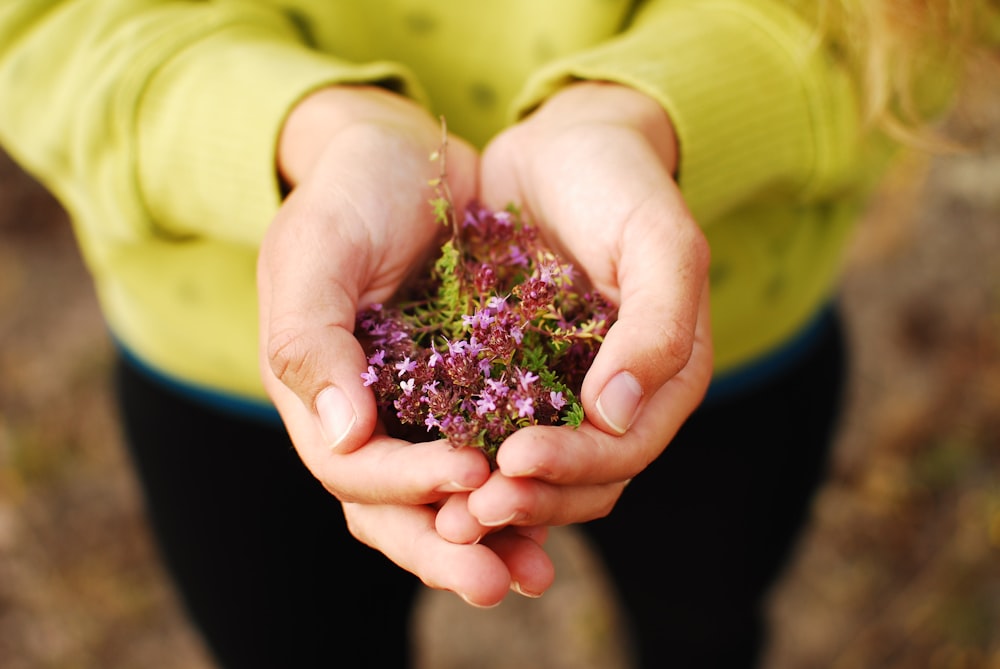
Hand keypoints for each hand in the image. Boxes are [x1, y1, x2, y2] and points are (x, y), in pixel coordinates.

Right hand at [257, 86, 552, 604]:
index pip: (355, 470)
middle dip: (448, 549)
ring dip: (493, 537)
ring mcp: (420, 411)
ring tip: (540, 570)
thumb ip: (311, 342)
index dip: (409, 484)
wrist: (397, 155)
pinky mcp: (470, 390)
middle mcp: (369, 419)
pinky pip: (495, 452)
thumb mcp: (314, 253)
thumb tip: (343, 433)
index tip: (470, 477)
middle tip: (502, 582)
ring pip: (449, 498)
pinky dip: (522, 486)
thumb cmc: (347, 195)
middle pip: (400, 510)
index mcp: (320, 398)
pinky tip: (564, 504)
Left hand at [439, 81, 712, 539]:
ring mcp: (566, 390)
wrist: (563, 145)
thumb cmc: (620, 183)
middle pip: (583, 479)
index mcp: (667, 375)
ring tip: (444, 513)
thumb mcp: (657, 240)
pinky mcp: (516, 376)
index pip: (626, 450)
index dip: (573, 467)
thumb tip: (616, 415)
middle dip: (529, 500)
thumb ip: (657, 327)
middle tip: (467, 513)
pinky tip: (427, 470)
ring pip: (538, 472)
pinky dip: (471, 462)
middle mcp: (619, 397)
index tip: (513, 463)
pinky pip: (495, 434)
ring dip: (496, 499)